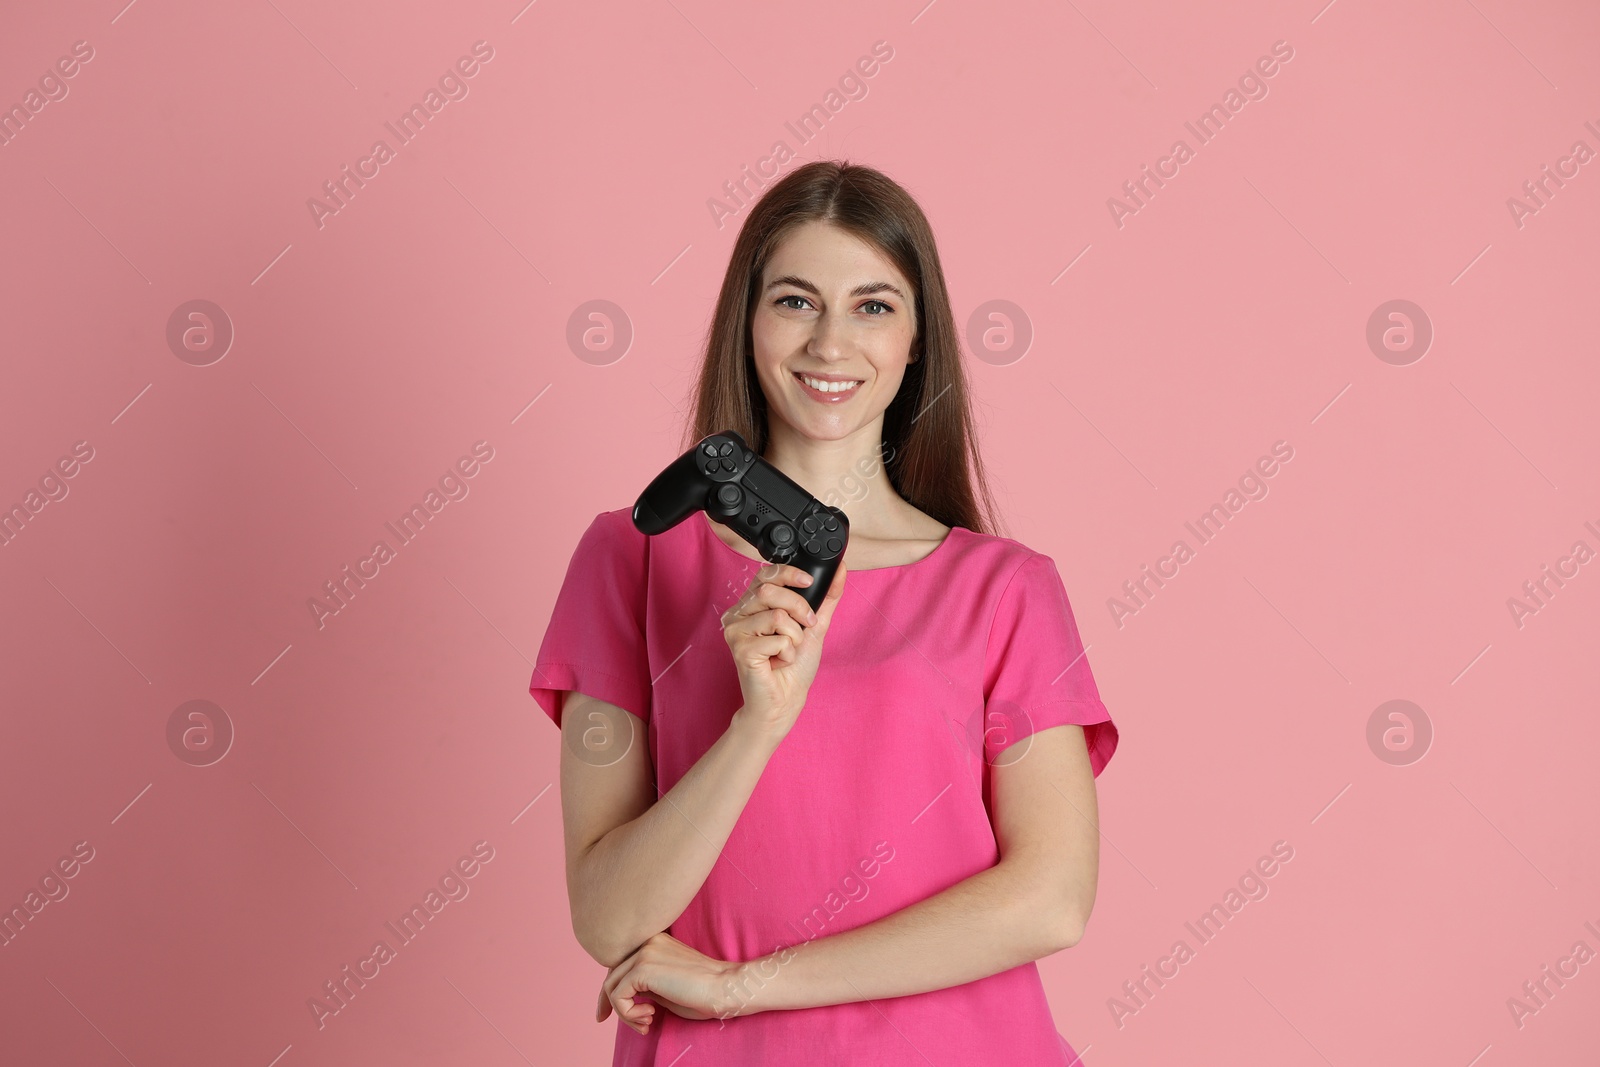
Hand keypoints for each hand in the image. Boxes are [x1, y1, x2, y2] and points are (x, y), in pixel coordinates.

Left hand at [597, 932, 748, 1035]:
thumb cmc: (701, 993)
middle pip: (611, 976)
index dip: (613, 992)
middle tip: (638, 1026)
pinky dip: (628, 1013)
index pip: (620, 966)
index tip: (609, 1014)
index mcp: (653, 942)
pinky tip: (650, 1017)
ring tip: (647, 1023)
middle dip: (613, 1005)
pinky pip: (618, 995)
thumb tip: (619, 997)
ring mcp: (644, 952)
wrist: (724, 988)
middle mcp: (646, 941)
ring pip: (611, 986)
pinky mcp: (643, 968)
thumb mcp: (665, 986)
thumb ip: (644, 985)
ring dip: (625, 1013)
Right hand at [721, 559, 846, 738]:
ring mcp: (736, 631)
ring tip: (788, 650)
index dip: (788, 573)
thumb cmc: (795, 666)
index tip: (808, 582)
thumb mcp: (814, 624)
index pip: (765, 574)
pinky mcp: (740, 649)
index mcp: (752, 604)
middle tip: (805, 628)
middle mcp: (739, 614)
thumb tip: (841, 570)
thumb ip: (827, 597)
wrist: (786, 700)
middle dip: (799, 609)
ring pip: (776, 615)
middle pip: (770, 591)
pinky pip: (776, 638)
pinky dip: (787, 652)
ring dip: (794, 636)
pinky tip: (778, 662)